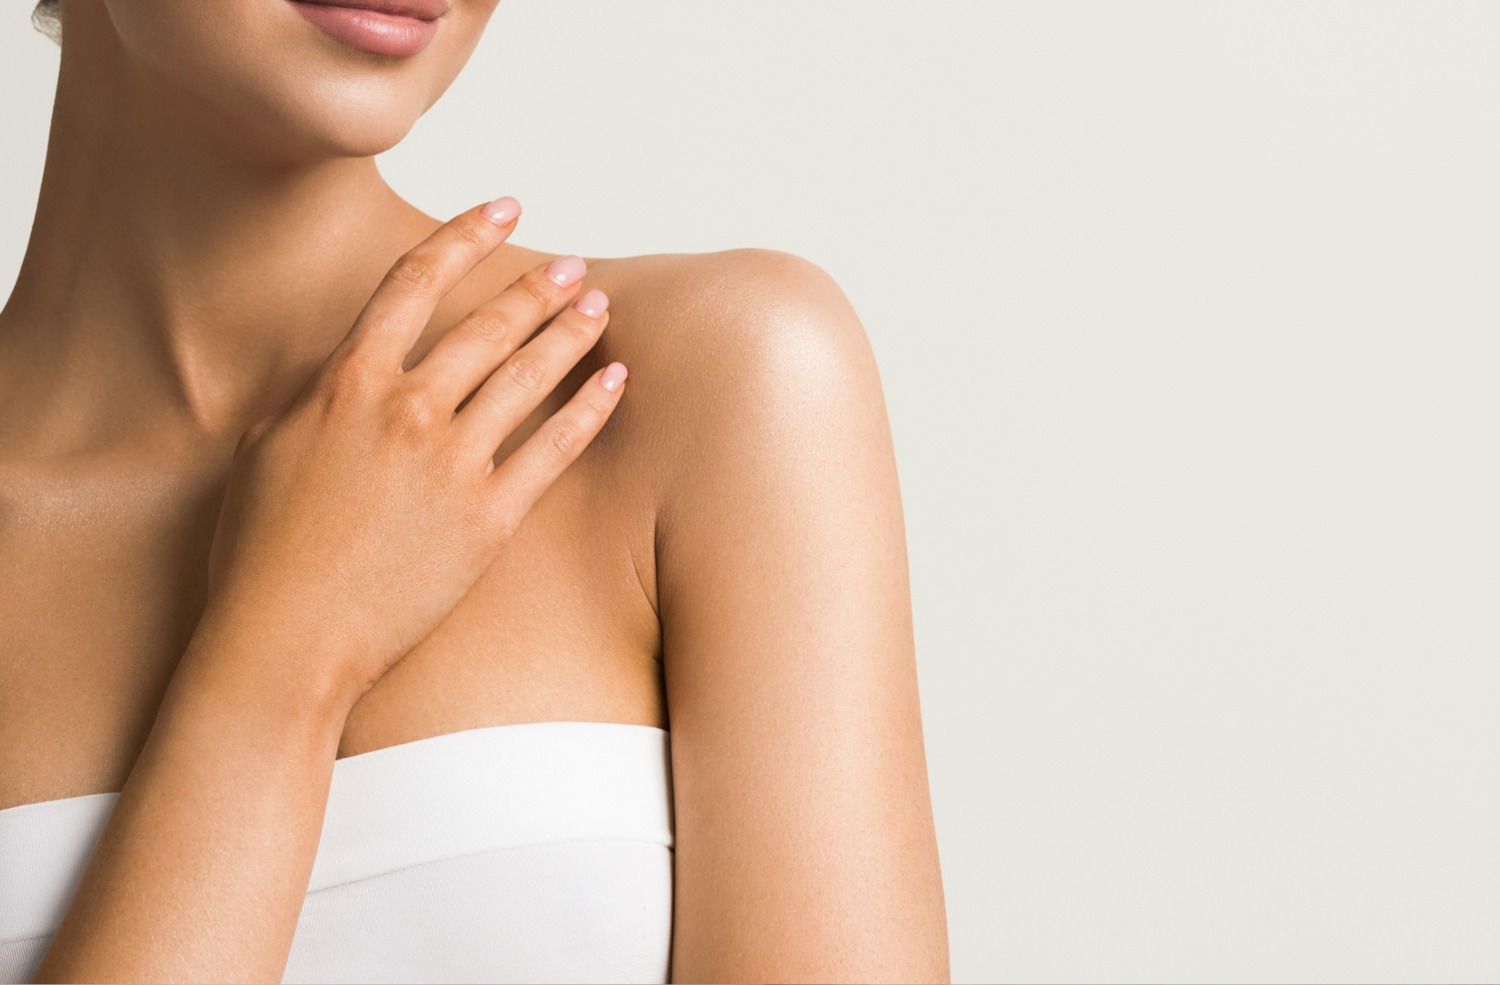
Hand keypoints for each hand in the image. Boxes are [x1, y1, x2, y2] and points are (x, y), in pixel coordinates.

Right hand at [197, 197, 625, 714]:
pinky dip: (591, 408)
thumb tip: (347, 367)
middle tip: (575, 269)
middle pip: (487, 326)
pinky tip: (616, 379)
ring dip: (570, 333)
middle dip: (538, 290)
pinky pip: (554, 448)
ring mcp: (452, 462)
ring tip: (600, 306)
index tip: (502, 209)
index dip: (464, 237)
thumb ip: (317, 396)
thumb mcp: (268, 448)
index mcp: (346, 384)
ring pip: (527, 375)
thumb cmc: (261, 553)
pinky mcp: (489, 518)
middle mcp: (405, 408)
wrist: (287, 642)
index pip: (414, 283)